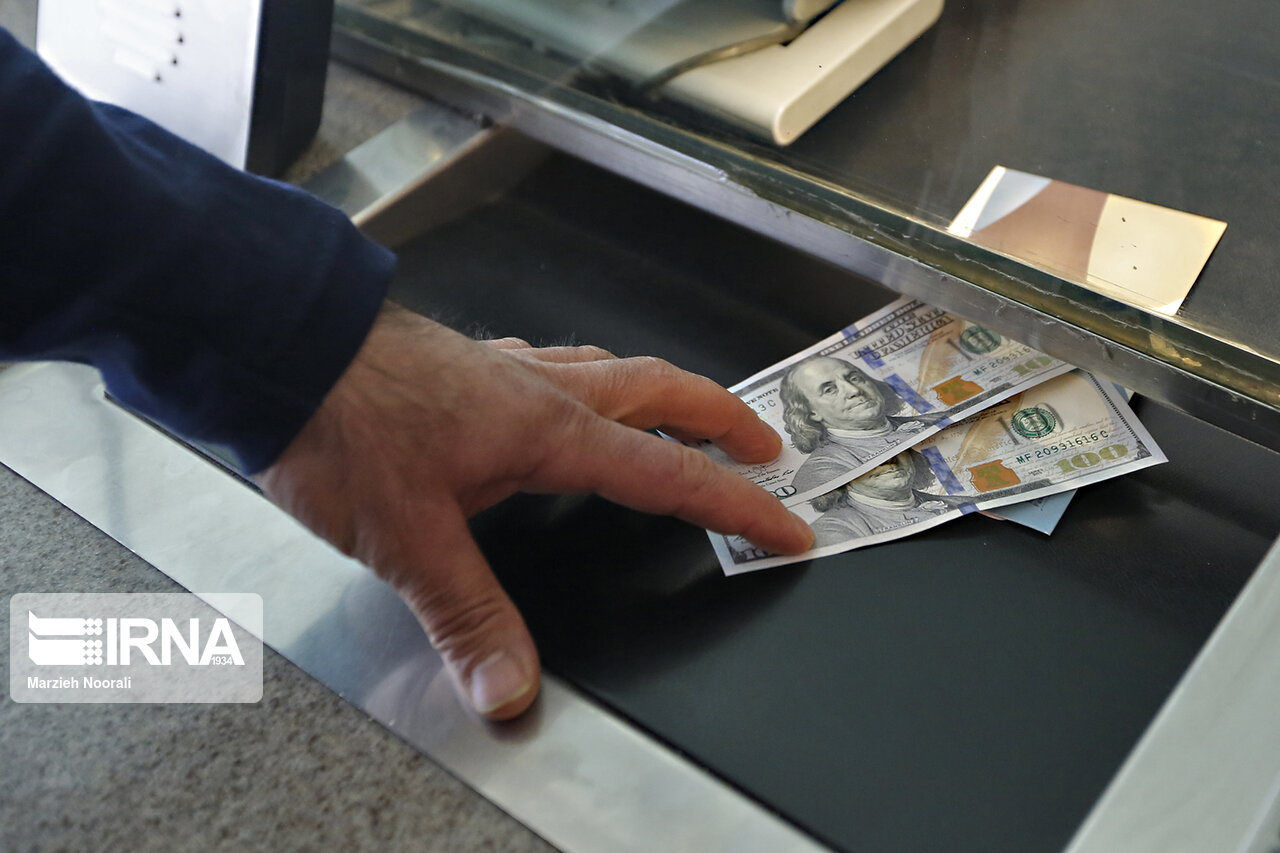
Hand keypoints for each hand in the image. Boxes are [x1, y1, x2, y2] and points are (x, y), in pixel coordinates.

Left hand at [258, 302, 812, 719]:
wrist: (281, 348)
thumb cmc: (345, 426)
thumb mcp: (409, 540)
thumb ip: (468, 615)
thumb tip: (510, 688)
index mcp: (549, 430)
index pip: (669, 473)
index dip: (737, 504)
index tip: (786, 525)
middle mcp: (541, 389)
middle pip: (663, 390)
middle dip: (723, 418)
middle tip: (764, 445)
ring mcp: (507, 370)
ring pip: (613, 368)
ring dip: (664, 392)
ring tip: (684, 417)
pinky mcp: (471, 367)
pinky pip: (558, 364)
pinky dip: (593, 381)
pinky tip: (568, 397)